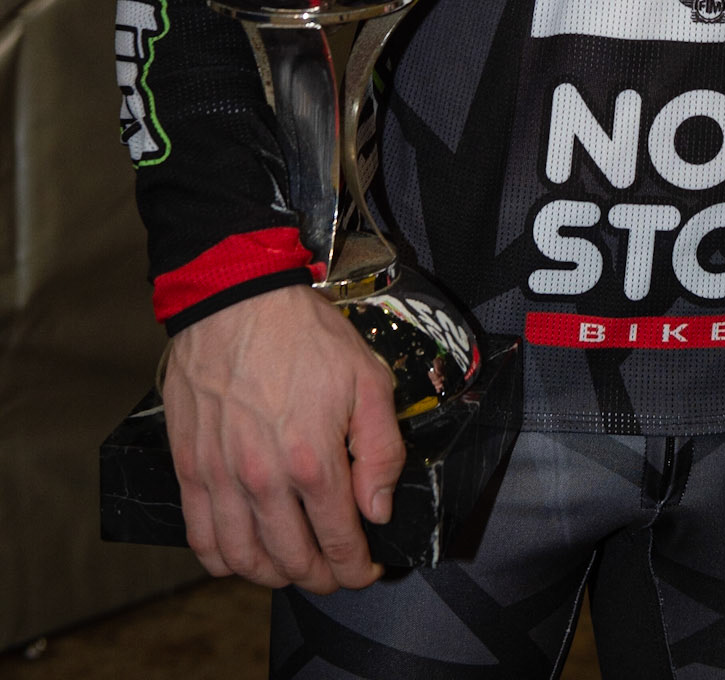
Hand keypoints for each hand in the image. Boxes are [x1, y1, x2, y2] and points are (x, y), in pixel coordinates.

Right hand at [163, 284, 405, 591]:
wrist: (236, 299)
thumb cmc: (303, 334)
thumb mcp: (367, 378)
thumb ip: (382, 450)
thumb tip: (376, 510)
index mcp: (312, 460)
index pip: (339, 541)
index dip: (356, 567)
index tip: (365, 571)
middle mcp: (263, 479)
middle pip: (293, 560)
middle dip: (320, 577)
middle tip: (334, 573)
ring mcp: (221, 478)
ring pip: (245, 560)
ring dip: (273, 576)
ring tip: (293, 568)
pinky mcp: (189, 468)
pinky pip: (200, 538)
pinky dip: (222, 561)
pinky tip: (242, 556)